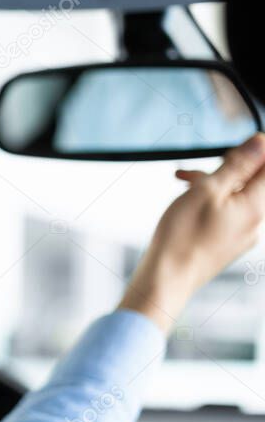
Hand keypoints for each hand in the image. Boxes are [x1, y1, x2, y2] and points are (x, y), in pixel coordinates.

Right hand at [119, 133, 264, 332]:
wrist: (166, 278)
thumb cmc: (182, 236)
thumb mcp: (207, 190)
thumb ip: (238, 165)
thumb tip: (261, 142)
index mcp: (257, 206)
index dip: (255, 152)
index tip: (231, 150)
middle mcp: (257, 222)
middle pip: (253, 183)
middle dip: (226, 169)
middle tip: (193, 171)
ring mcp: (244, 236)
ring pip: (237, 198)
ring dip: (213, 186)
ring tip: (182, 186)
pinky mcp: (229, 245)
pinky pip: (228, 215)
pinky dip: (211, 204)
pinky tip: (187, 206)